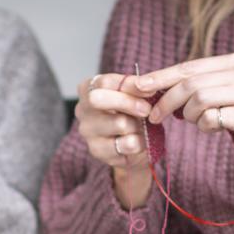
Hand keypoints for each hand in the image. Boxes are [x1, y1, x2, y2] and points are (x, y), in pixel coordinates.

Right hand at [74, 71, 155, 208]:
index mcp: (88, 88)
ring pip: (118, 123)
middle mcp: (82, 109)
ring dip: (137, 125)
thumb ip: (136, 88)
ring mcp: (87, 131)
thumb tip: (146, 85)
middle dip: (128, 103)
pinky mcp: (97, 150)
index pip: (105, 83)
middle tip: (146, 110)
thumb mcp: (134, 95)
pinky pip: (127, 144)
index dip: (130, 85)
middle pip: (99, 99)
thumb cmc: (132, 113)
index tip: (150, 91)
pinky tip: (139, 141)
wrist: (134, 144)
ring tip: (142, 128)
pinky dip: (140, 142)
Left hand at [134, 53, 233, 160]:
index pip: (188, 66)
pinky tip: (214, 128)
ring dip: (189, 116)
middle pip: (190, 83)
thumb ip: (200, 85)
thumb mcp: (228, 90)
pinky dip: (205, 126)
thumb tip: (159, 89)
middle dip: (166, 101)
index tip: (138, 85)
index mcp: (233, 62)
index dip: (161, 76)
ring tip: (197, 122)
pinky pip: (212, 119)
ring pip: (198, 100)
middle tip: (153, 116)